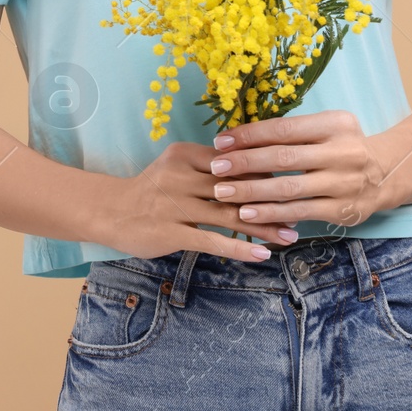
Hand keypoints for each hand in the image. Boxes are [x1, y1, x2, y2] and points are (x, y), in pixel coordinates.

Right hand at [93, 139, 305, 262]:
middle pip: (236, 188)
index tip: (292, 182)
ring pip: (229, 215)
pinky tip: (261, 255)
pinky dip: (239, 248)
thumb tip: (255, 172)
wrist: (111, 211)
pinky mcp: (171, 232)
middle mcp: (181, 176)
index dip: (264, 173)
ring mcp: (175, 205)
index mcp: (184, 155)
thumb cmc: (151, 190)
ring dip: (264, 227)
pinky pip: (212, 241)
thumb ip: (209, 168)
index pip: (233, 161)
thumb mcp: (176, 168)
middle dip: (271, 201)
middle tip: (300, 212)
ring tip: (290, 236)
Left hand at [208, 110, 391, 227]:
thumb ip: (292, 133)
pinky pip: (300, 213)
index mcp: (335, 124)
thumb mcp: (325, 129)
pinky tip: (248, 214)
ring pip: (290, 189)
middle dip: (245, 163)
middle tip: (216, 169)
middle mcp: (343, 152)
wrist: (387, 173)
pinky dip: (271, 214)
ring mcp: (345, 183)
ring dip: (252, 192)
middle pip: (284, 158)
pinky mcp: (344, 210)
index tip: (221, 142)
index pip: (284, 129)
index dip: (250, 136)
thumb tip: (238, 138)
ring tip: (224, 193)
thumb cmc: (340, 146)